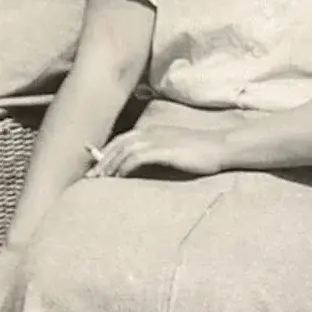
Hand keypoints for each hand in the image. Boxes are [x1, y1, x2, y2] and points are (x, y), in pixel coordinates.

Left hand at [86, 125, 227, 179]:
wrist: (222, 147)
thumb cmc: (200, 151)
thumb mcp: (174, 149)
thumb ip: (157, 154)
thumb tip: (140, 168)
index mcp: (152, 131)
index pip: (121, 140)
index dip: (105, 154)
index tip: (94, 168)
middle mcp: (150, 132)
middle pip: (117, 145)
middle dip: (101, 161)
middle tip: (89, 178)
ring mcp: (157, 139)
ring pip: (123, 151)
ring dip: (109, 165)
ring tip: (99, 181)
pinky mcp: (164, 150)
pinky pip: (137, 158)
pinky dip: (124, 167)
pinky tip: (118, 178)